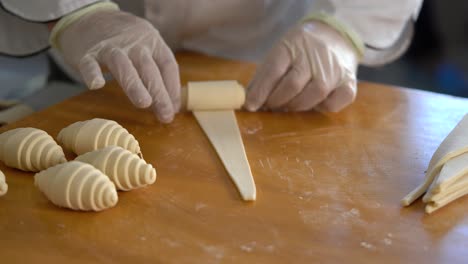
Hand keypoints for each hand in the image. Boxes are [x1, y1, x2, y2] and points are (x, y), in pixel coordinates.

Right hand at [57, 10, 179, 122]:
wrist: (90, 17)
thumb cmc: (126, 42)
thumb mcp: (147, 49)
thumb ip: (158, 74)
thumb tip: (172, 107)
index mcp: (153, 42)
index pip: (167, 65)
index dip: (173, 88)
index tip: (174, 109)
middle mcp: (134, 43)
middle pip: (149, 68)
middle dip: (159, 93)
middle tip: (165, 115)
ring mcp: (110, 47)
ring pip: (124, 66)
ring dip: (135, 85)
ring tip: (144, 103)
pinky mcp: (88, 53)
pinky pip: (90, 63)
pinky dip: (92, 73)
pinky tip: (97, 84)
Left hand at [245, 21, 358, 112]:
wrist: (336, 35)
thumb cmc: (301, 49)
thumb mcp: (281, 52)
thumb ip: (265, 75)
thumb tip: (249, 101)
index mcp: (293, 45)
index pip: (273, 70)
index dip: (261, 91)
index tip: (250, 105)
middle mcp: (315, 56)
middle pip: (292, 85)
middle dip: (277, 101)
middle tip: (270, 106)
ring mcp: (334, 69)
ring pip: (313, 95)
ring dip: (296, 106)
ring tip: (289, 106)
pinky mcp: (349, 82)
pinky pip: (334, 103)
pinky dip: (322, 108)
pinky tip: (314, 104)